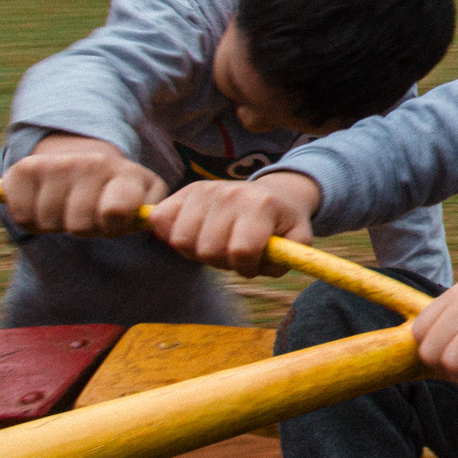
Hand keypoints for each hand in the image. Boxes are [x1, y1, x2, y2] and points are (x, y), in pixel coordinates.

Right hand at [4, 135, 167, 236]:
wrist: (84, 163)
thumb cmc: (118, 196)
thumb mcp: (141, 204)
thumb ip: (147, 217)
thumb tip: (147, 221)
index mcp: (128, 174)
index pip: (116, 211)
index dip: (112, 227)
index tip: (112, 223)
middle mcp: (93, 163)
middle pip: (80, 225)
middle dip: (85, 229)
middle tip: (89, 216)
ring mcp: (59, 163)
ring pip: (49, 222)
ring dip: (57, 225)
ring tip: (68, 209)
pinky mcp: (26, 168)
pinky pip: (23, 217)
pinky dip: (32, 221)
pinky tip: (45, 205)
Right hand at [148, 172, 318, 276]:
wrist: (272, 194)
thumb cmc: (281, 225)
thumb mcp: (296, 242)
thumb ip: (284, 260)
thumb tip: (258, 267)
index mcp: (262, 205)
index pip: (242, 250)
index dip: (246, 267)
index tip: (253, 264)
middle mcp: (231, 193)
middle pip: (209, 250)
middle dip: (222, 262)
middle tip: (233, 255)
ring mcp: (205, 190)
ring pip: (181, 240)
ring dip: (196, 252)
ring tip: (215, 245)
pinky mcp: (185, 191)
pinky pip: (161, 220)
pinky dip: (171, 235)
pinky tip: (195, 235)